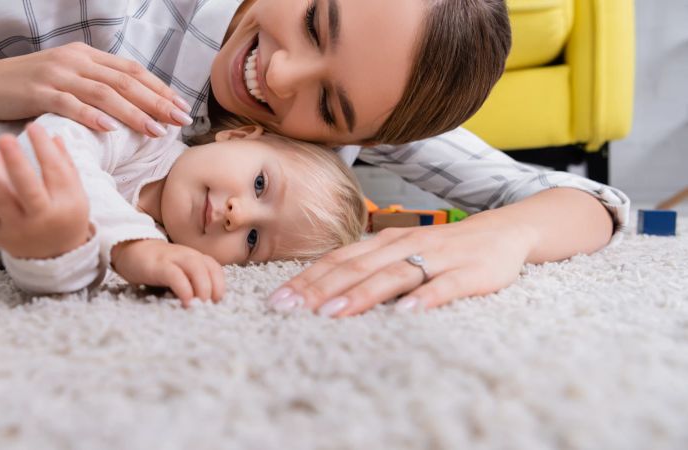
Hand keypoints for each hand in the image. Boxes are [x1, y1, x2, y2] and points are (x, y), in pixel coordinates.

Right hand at [0, 43, 192, 136]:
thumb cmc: (29, 85)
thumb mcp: (67, 76)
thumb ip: (96, 84)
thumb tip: (133, 102)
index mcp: (86, 56)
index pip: (131, 71)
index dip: (159, 88)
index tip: (181, 107)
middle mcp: (76, 61)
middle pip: (125, 82)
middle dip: (156, 102)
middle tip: (180, 120)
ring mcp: (57, 75)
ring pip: (104, 94)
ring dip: (133, 113)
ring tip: (155, 131)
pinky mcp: (39, 92)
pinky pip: (71, 104)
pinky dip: (93, 116)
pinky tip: (111, 129)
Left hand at [0, 123, 92, 258]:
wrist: (55, 256)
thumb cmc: (65, 216)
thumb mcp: (76, 193)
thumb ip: (64, 163)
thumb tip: (51, 134)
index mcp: (65, 206)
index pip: (54, 170)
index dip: (42, 145)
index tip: (34, 126)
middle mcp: (40, 219)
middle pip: (24, 185)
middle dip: (13, 157)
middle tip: (4, 138)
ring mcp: (16, 229)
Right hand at [111, 239, 224, 305]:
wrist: (130, 249)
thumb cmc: (157, 266)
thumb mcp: (178, 271)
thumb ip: (191, 282)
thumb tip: (203, 305)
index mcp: (194, 257)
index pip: (215, 268)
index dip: (220, 285)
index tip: (217, 302)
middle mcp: (187, 255)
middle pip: (209, 268)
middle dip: (215, 288)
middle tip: (211, 307)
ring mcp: (173, 258)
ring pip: (196, 268)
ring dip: (203, 287)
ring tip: (201, 305)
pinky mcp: (158, 265)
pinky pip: (175, 275)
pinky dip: (184, 288)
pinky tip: (186, 302)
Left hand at [267, 219, 532, 316]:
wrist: (502, 232)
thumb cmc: (442, 250)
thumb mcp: (401, 252)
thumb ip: (368, 267)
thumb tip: (321, 290)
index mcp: (385, 242)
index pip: (338, 260)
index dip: (307, 280)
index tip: (278, 301)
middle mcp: (405, 245)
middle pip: (356, 268)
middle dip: (320, 289)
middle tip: (291, 310)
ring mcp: (437, 258)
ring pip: (393, 276)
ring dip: (360, 295)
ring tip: (332, 314)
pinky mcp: (469, 273)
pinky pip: (444, 286)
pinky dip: (424, 298)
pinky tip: (406, 313)